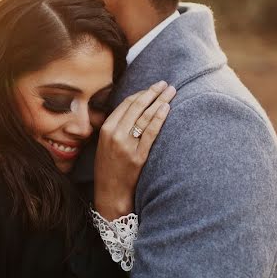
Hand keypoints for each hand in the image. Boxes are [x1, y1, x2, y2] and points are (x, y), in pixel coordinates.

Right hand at [94, 81, 174, 219]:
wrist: (110, 193)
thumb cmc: (109, 169)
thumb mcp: (105, 144)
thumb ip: (116, 127)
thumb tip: (134, 110)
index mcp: (106, 129)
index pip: (126, 104)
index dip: (141, 93)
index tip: (153, 87)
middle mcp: (114, 134)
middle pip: (137, 106)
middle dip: (153, 92)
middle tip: (166, 84)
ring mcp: (126, 145)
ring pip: (144, 117)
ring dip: (160, 101)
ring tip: (171, 92)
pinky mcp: (137, 156)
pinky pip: (150, 133)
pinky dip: (159, 119)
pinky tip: (167, 109)